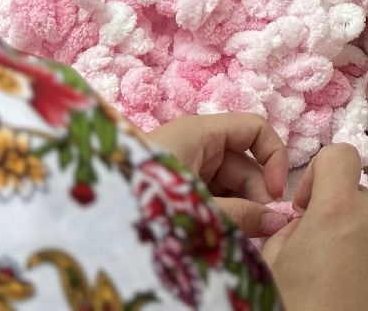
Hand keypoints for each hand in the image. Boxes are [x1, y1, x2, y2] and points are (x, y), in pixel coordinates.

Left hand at [148, 113, 288, 235]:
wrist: (87, 217)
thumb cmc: (142, 197)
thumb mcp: (198, 207)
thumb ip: (243, 215)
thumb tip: (280, 222)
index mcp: (200, 132)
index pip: (255, 129)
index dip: (273, 157)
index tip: (276, 195)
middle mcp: (194, 143)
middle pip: (243, 161)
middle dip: (256, 193)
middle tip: (260, 229)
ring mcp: (182, 164)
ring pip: (227, 182)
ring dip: (240, 207)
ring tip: (241, 237)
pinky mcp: (171, 185)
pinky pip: (208, 194)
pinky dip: (220, 212)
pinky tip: (221, 235)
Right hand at [263, 145, 367, 310]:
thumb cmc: (299, 307)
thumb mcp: (271, 264)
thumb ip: (287, 229)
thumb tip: (302, 224)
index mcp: (338, 208)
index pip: (340, 154)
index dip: (319, 174)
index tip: (305, 207)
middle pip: (355, 194)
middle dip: (334, 213)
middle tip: (314, 252)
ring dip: (355, 236)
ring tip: (336, 277)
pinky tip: (357, 289)